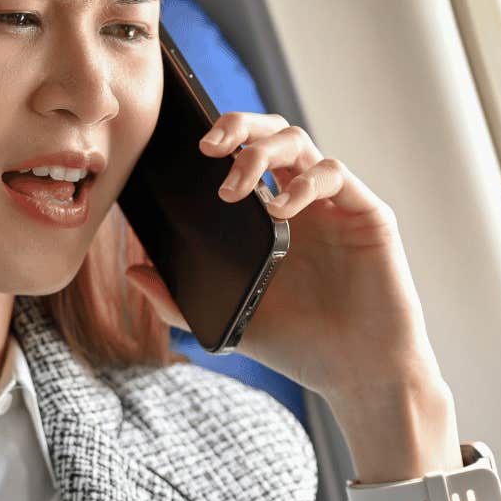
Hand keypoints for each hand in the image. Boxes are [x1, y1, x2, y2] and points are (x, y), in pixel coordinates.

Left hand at [122, 111, 441, 402]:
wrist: (359, 374)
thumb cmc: (298, 345)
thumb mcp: (227, 320)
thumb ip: (178, 301)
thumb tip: (132, 271)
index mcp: (267, 216)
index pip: (240, 156)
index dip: (216, 140)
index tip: (182, 149)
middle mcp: (300, 200)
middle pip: (268, 133)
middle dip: (237, 125)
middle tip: (207, 146)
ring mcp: (334, 204)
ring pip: (297, 142)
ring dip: (260, 152)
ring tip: (234, 186)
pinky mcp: (367, 213)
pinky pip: (333, 173)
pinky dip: (303, 181)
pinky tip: (282, 208)